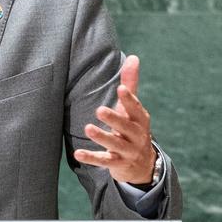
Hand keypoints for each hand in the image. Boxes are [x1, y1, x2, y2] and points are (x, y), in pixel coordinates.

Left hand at [73, 54, 157, 184]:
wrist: (143, 165)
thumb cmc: (133, 129)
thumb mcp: (133, 109)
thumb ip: (130, 84)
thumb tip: (133, 57)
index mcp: (140, 120)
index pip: (135, 109)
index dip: (129, 99)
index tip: (120, 89)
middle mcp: (136, 136)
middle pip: (126, 127)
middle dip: (114, 119)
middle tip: (99, 110)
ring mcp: (128, 151)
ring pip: (115, 144)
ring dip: (101, 137)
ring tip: (88, 128)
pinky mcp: (117, 164)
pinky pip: (104, 161)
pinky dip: (91, 158)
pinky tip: (78, 153)